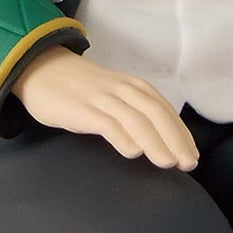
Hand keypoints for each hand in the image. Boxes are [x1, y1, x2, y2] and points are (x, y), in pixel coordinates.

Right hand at [11, 47, 199, 169]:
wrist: (40, 68)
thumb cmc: (80, 88)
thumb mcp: (112, 95)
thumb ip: (133, 112)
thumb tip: (160, 142)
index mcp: (133, 87)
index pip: (164, 110)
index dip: (181, 134)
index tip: (192, 156)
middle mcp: (122, 90)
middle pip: (155, 114)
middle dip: (175, 140)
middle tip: (188, 164)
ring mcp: (101, 98)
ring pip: (135, 119)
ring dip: (155, 141)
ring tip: (168, 163)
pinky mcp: (81, 109)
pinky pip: (106, 122)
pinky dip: (122, 136)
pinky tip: (132, 152)